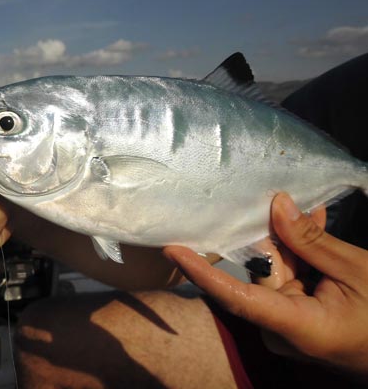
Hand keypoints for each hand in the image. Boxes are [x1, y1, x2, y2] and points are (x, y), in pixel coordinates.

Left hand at [164, 193, 367, 378]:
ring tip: (305, 207)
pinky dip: (301, 254)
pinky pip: (290, 276)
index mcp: (294, 326)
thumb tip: (276, 204)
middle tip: (270, 195)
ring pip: (276, 270)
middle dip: (267, 234)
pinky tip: (312, 222)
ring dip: (290, 241)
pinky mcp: (296, 315)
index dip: (201, 272)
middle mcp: (281, 328)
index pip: (235, 297)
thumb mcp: (355, 271)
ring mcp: (287, 322)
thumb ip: (311, 240)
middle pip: (259, 273)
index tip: (172, 249)